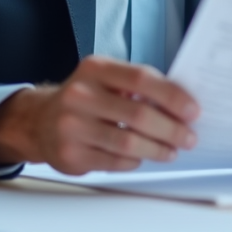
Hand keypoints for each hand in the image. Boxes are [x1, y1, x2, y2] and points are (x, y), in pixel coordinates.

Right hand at [0, 55, 198, 174]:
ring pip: (128, 143)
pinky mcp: (70, 154)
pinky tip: (142, 158)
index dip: (172, 96)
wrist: (39, 120)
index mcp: (95, 69)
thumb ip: (137, 85)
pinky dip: (134, 162)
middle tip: (188, 137)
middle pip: (138, 115)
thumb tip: (181, 102)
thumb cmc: (84, 98)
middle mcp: (80, 95)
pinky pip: (114, 162)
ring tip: (171, 151)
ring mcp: (72, 126)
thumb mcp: (105, 78)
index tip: (192, 110)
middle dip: (171, 129)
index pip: (142, 79)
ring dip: (157, 149)